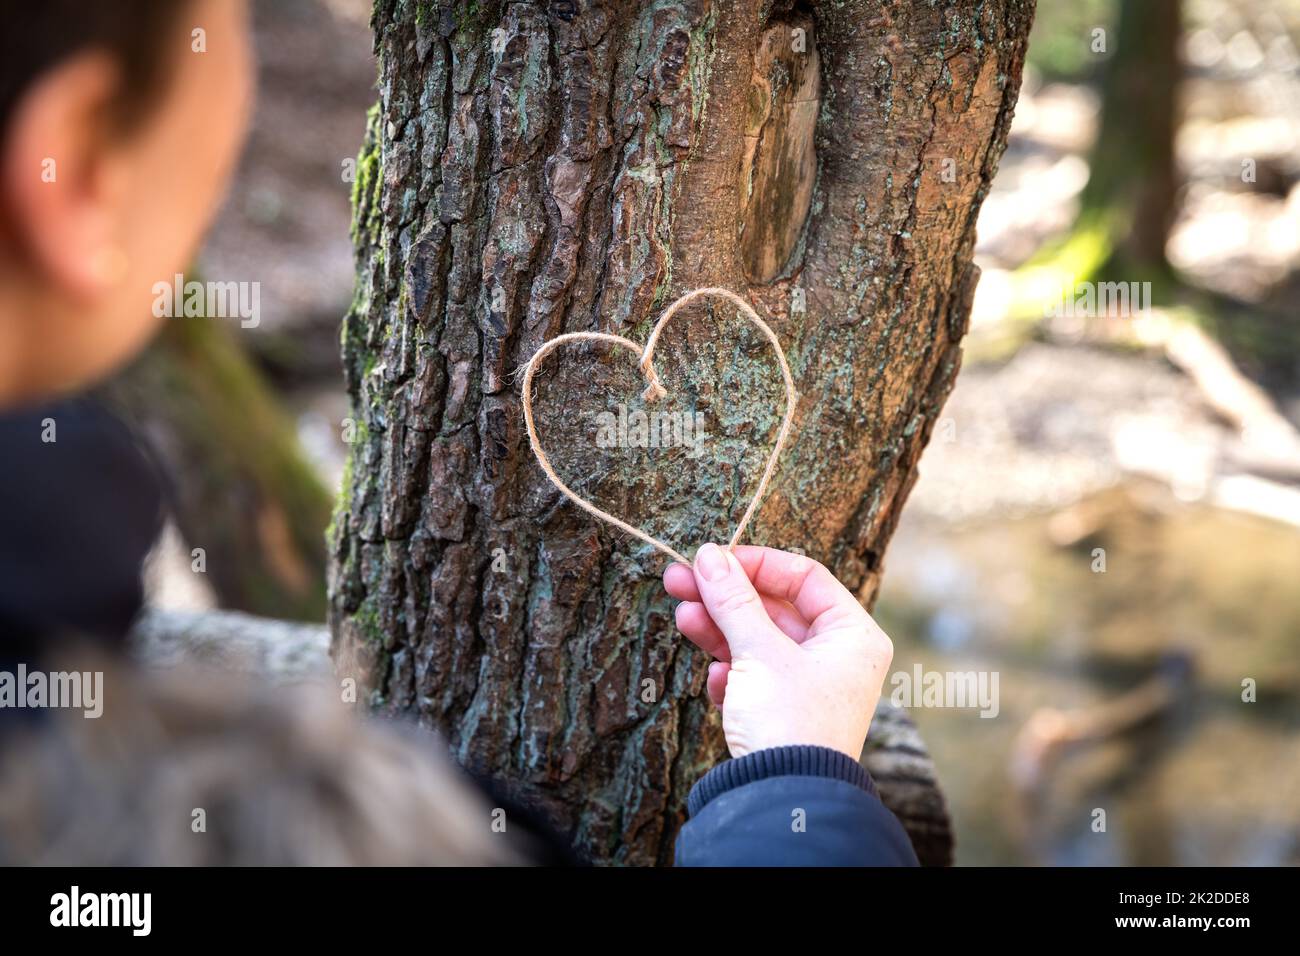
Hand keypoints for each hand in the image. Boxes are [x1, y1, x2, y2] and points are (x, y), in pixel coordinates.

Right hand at [663, 543, 893, 760]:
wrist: (785, 799)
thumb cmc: (790, 721)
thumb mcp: (759, 652)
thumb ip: (732, 600)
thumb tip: (709, 556)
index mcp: (853, 635)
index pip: (805, 577)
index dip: (756, 563)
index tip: (714, 559)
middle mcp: (838, 657)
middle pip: (774, 608)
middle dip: (725, 597)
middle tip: (679, 580)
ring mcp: (810, 686)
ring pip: (758, 641)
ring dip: (719, 628)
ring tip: (683, 617)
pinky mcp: (784, 712)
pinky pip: (754, 676)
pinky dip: (731, 672)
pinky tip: (715, 680)